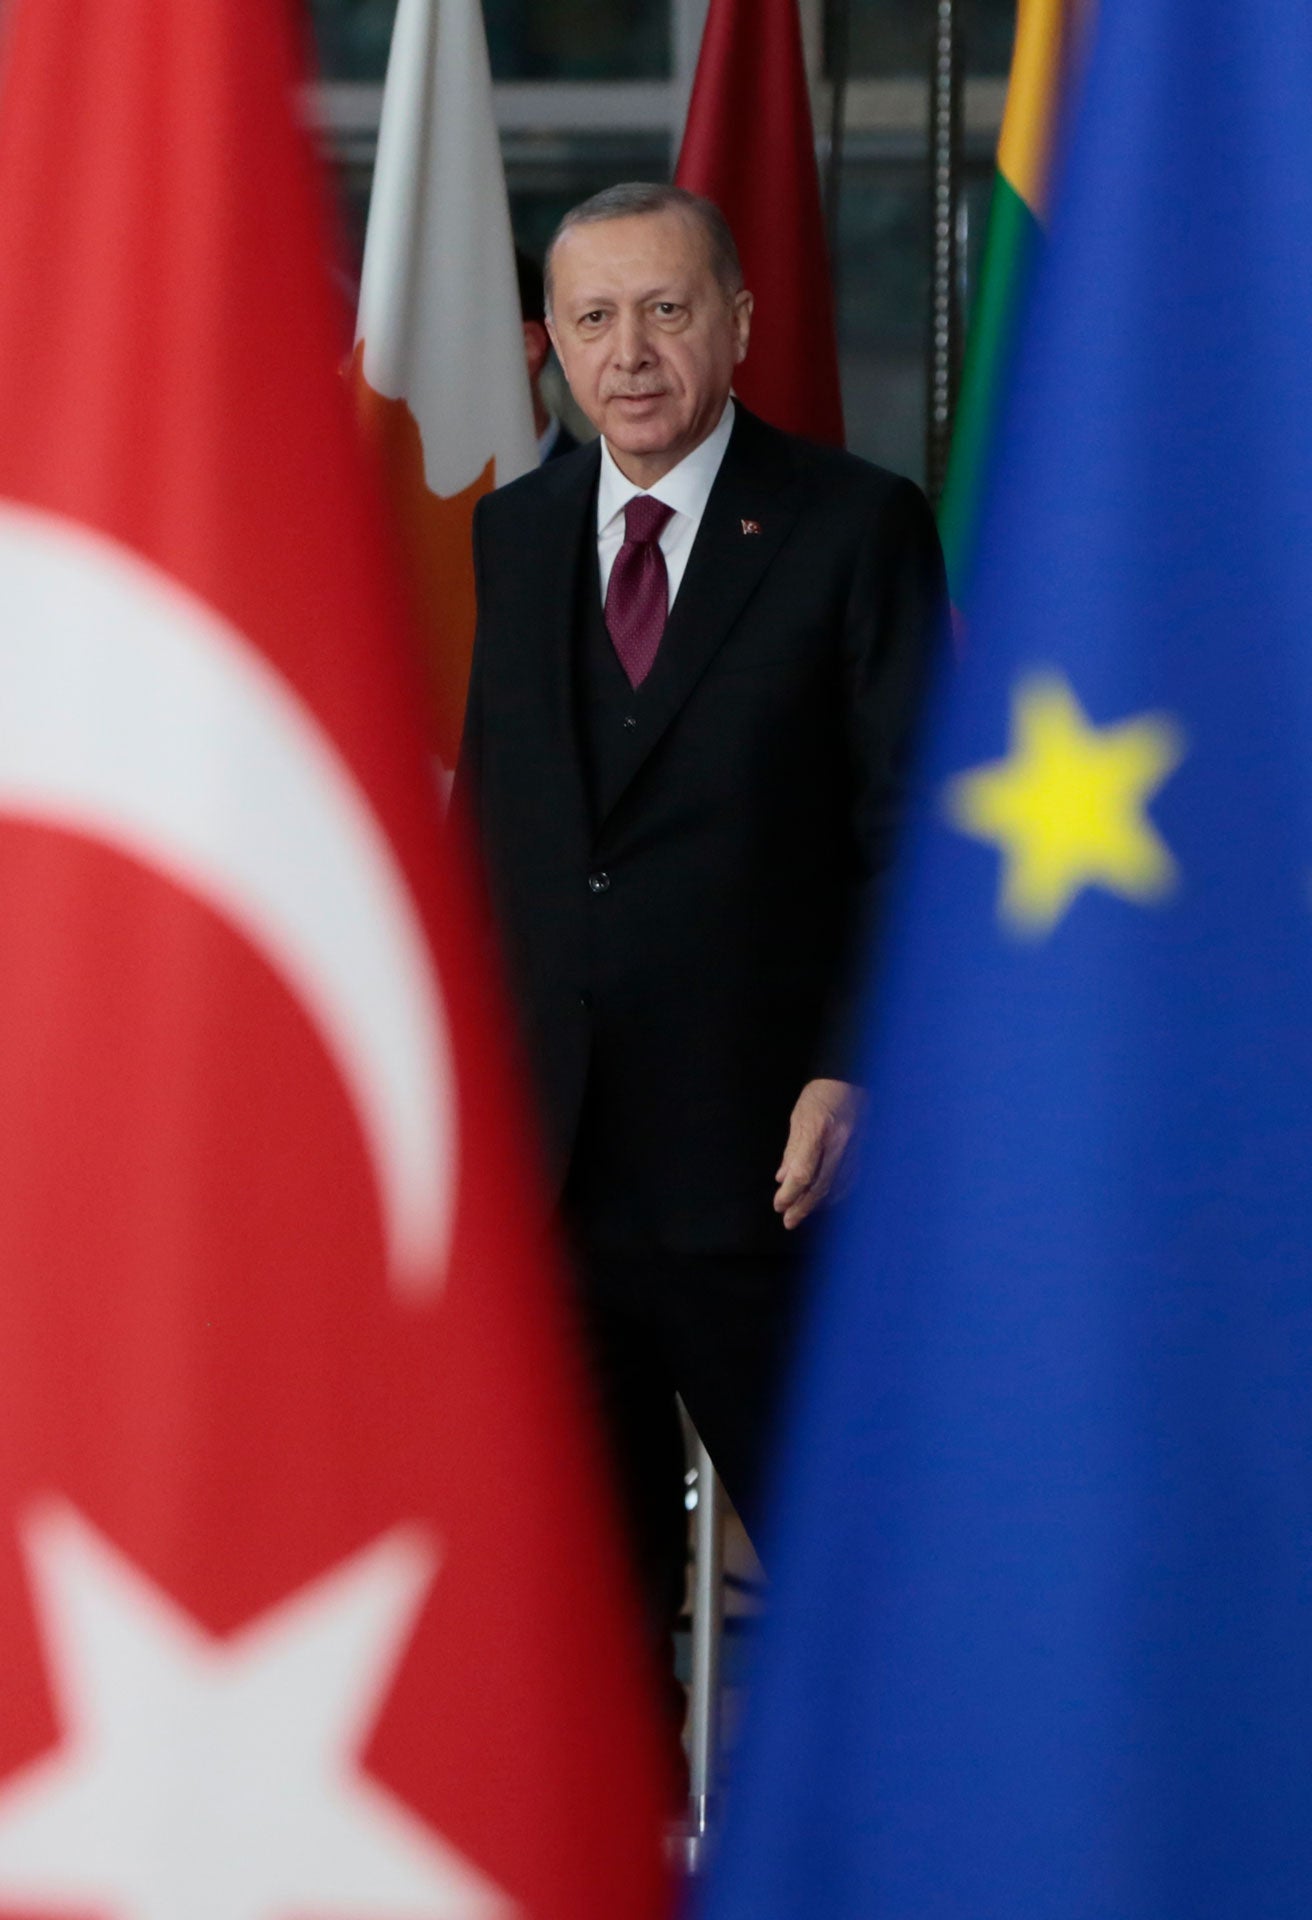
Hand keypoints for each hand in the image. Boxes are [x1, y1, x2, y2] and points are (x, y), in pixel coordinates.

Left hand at [773, 1078, 865, 1229]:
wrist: (851, 1078)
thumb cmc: (821, 1094)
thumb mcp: (799, 1117)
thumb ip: (792, 1150)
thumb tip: (783, 1178)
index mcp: (819, 1131)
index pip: (802, 1173)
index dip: (789, 1194)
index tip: (779, 1204)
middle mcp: (840, 1143)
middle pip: (820, 1185)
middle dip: (802, 1206)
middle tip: (789, 1221)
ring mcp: (856, 1147)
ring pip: (837, 1186)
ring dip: (818, 1203)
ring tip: (802, 1212)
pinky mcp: (864, 1150)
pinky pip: (850, 1178)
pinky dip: (837, 1193)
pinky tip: (827, 1199)